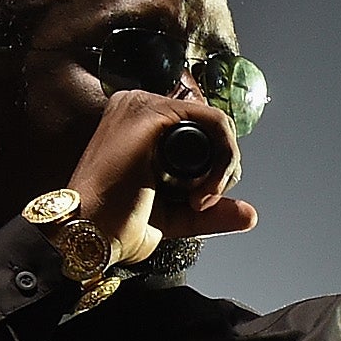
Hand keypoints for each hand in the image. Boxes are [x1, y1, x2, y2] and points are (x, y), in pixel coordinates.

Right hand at [67, 90, 257, 256]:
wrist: (89, 235)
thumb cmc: (117, 226)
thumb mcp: (176, 216)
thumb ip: (211, 211)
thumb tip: (250, 214)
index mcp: (141, 124)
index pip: (201, 132)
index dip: (217, 167)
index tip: (204, 203)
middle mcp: (140, 106)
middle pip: (212, 127)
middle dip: (224, 168)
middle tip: (204, 203)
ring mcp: (144, 105)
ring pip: (217, 123)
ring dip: (225, 166)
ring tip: (201, 201)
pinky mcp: (152, 113)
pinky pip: (214, 121)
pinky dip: (224, 156)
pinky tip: (207, 189)